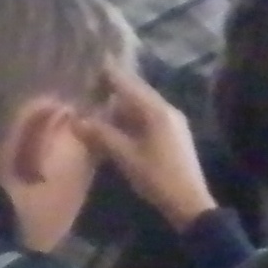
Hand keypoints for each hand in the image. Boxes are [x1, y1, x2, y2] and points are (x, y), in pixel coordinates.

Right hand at [84, 66, 217, 228]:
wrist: (191, 205)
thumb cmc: (158, 178)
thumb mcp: (126, 157)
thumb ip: (101, 135)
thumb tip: (76, 121)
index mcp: (156, 110)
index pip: (127, 83)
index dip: (108, 73)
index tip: (90, 62)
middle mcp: (166, 110)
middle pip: (135, 93)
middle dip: (111, 91)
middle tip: (88, 88)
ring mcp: (172, 123)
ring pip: (141, 108)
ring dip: (120, 108)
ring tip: (96, 109)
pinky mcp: (173, 137)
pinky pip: (148, 120)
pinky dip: (130, 121)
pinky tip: (116, 129)